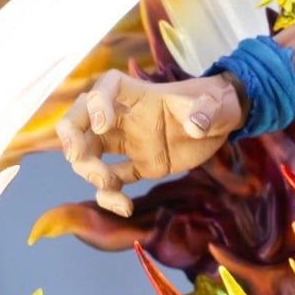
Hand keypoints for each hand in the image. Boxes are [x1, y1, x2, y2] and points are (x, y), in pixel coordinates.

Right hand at [57, 69, 241, 215]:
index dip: (97, 102)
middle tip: (77, 157)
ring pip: (91, 151)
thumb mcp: (218, 106)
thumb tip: (196, 125)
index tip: (103, 124)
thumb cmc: (218, 105)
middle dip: (71, 136)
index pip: (108, 86)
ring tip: (108, 185)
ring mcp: (132, 142)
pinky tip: (126, 208)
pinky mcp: (141, 165)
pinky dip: (112, 196)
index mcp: (142, 96)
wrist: (223, 123)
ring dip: (89, 170)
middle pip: (82, 118)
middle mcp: (129, 118)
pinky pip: (116, 180)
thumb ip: (208, 112)